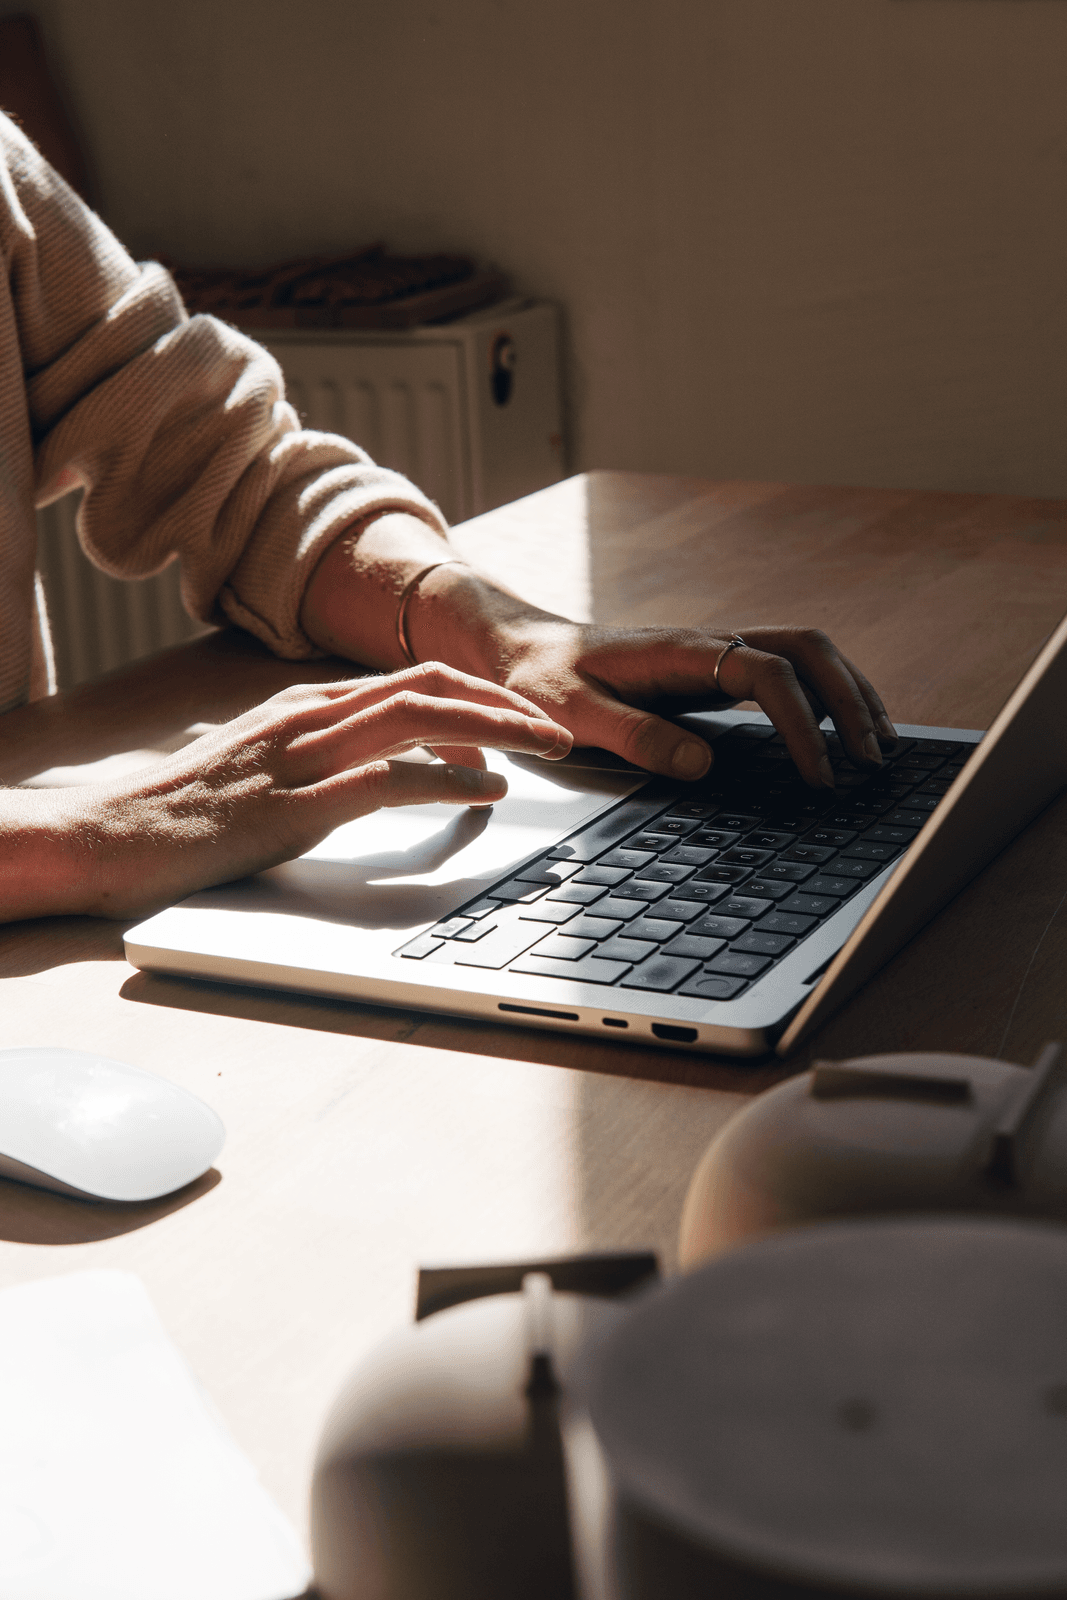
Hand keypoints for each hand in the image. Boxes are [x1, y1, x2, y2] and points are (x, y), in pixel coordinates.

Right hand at [31, 665, 571, 919]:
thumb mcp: (260, 763)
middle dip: (502, 701)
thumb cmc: (186, 812)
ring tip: (545, 750)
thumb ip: (314, 753)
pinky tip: (488, 790)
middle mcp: (308, 716)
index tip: (520, 716)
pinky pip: (389, 780)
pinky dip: (449, 778)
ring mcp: (301, 757)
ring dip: (495, 730)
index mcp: (303, 704)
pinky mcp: (294, 806)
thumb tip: (375, 765)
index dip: (476, 693)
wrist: (113, 836)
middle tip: (556, 729)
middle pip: (428, 685)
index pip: (409, 679)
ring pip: (419, 717)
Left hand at [298, 514, 895, 790]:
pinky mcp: (710, 671)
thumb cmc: (537, 681)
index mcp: (679, 652)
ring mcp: (712, 654)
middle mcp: (706, 645)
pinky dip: (822, 694)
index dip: (800, 724)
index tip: (818, 776)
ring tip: (877, 745)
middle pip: (805, 649)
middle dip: (850, 700)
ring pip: (803, 652)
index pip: (765, 676)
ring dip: (846, 692)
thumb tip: (702, 765)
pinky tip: (835, 733)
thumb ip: (634, 738)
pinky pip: (783, 670)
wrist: (514, 647)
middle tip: (875, 758)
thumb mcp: (572, 716)